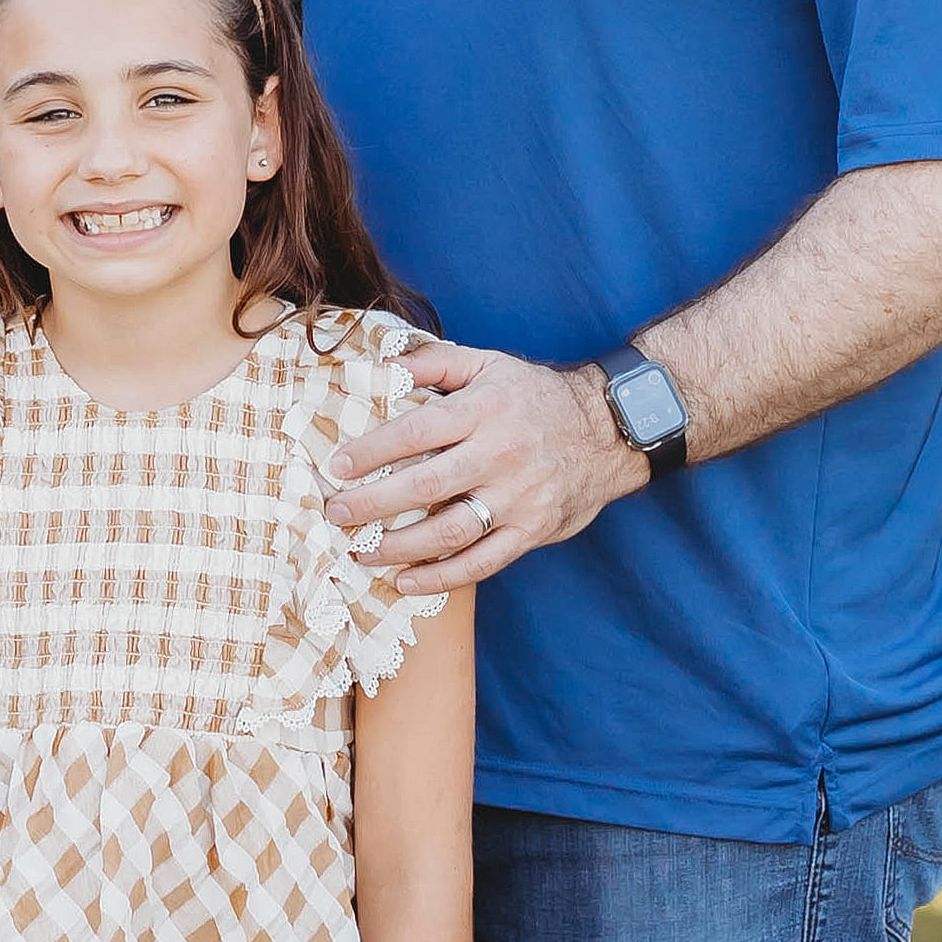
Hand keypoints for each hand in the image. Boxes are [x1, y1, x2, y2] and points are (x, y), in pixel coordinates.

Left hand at [323, 339, 646, 595]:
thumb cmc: (534, 396)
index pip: (418, 431)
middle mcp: (500, 454)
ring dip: (399, 546)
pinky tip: (406, 580)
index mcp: (484, 409)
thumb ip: (435, 361)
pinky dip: (442, 576)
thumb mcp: (489, 363)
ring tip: (362, 552)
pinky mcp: (532, 531)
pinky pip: (482, 561)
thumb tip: (382, 363)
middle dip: (372, 503)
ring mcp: (519, 497)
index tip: (337, 465)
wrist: (606, 429)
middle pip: (425, 485)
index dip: (373, 450)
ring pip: (450, 530)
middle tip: (334, 513)